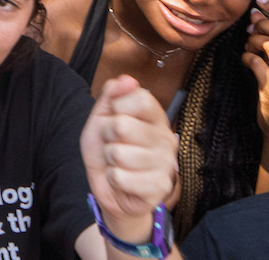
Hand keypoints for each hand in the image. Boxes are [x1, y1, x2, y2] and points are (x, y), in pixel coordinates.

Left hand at [79, 76, 180, 238]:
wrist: (112, 189)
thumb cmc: (109, 150)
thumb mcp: (102, 118)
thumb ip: (112, 95)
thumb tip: (127, 79)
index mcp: (156, 117)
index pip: (141, 97)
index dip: (118, 106)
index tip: (116, 117)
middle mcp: (166, 138)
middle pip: (123, 125)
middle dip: (108, 136)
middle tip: (114, 144)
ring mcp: (166, 164)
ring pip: (118, 153)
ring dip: (110, 160)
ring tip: (119, 163)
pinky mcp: (160, 187)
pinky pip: (120, 177)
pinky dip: (113, 179)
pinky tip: (123, 181)